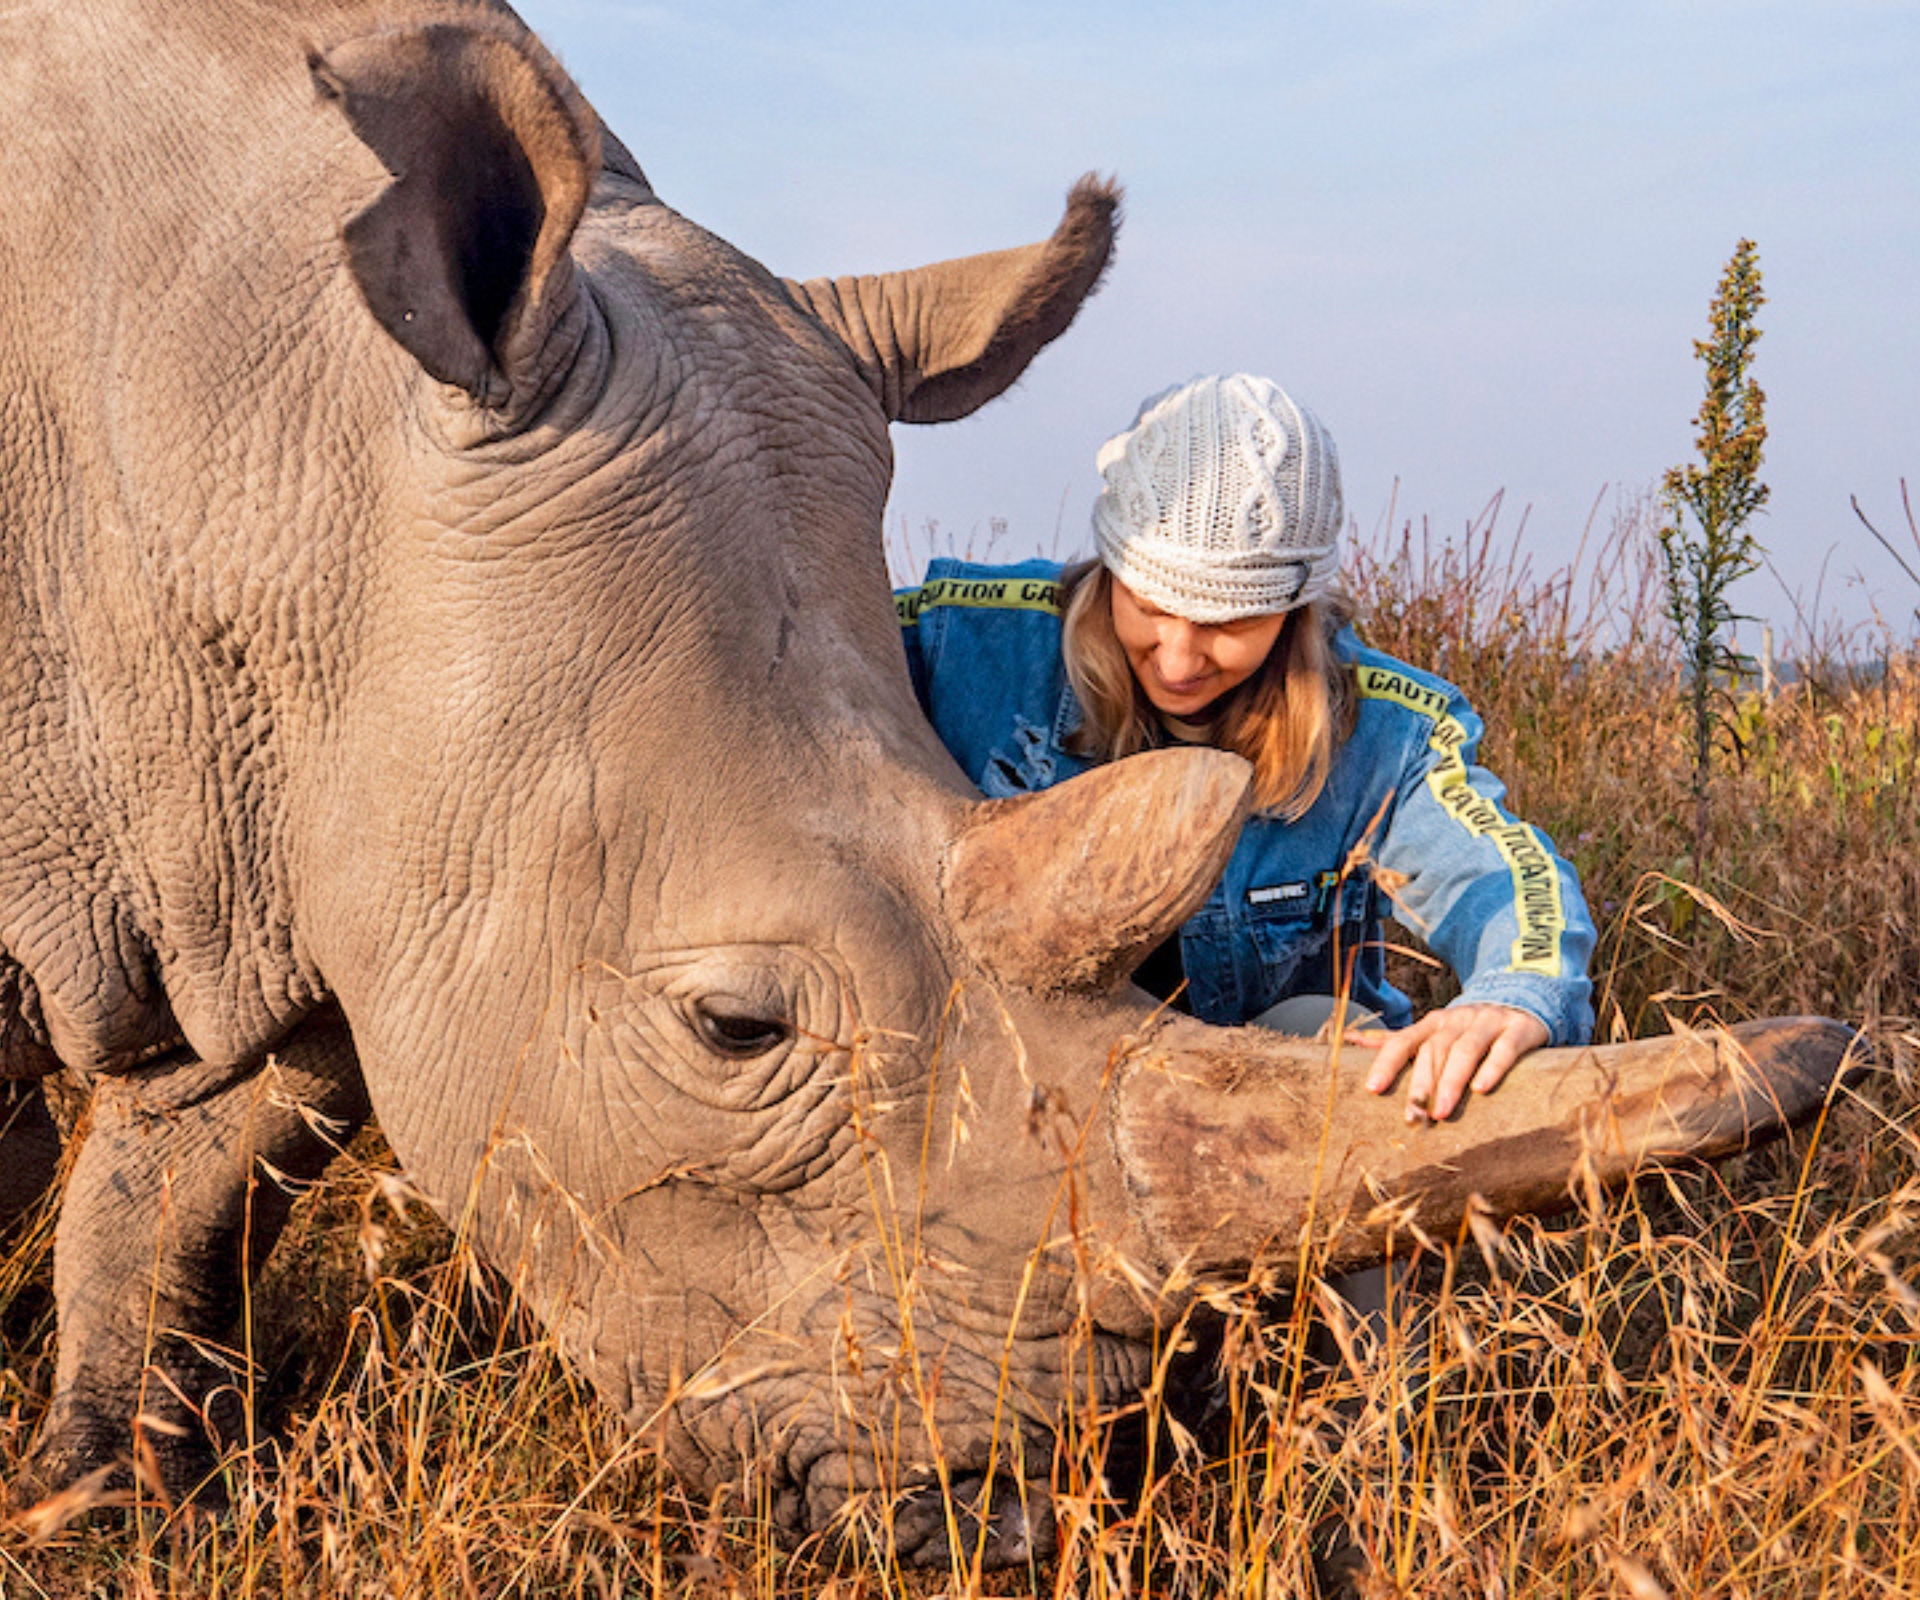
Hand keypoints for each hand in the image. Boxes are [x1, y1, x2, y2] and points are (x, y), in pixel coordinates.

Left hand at [1351, 1004, 1549, 1123]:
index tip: (1372, 1089)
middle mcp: (1457, 1020)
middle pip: (1434, 1049)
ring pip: (1465, 1050)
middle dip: (1421, 1084)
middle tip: (1412, 1117)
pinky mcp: (1518, 1030)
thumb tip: (1350, 1040)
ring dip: (1451, 1082)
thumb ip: (1396, 1040)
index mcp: (1432, 1023)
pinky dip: (1492, 1068)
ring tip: (1441, 1113)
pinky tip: (1481, 1090)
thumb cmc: (1468, 1028)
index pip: (1403, 1041)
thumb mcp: (1433, 1031)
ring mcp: (1488, 1022)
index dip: (1386, 1063)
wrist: (1524, 1002)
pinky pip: (1504, 1049)